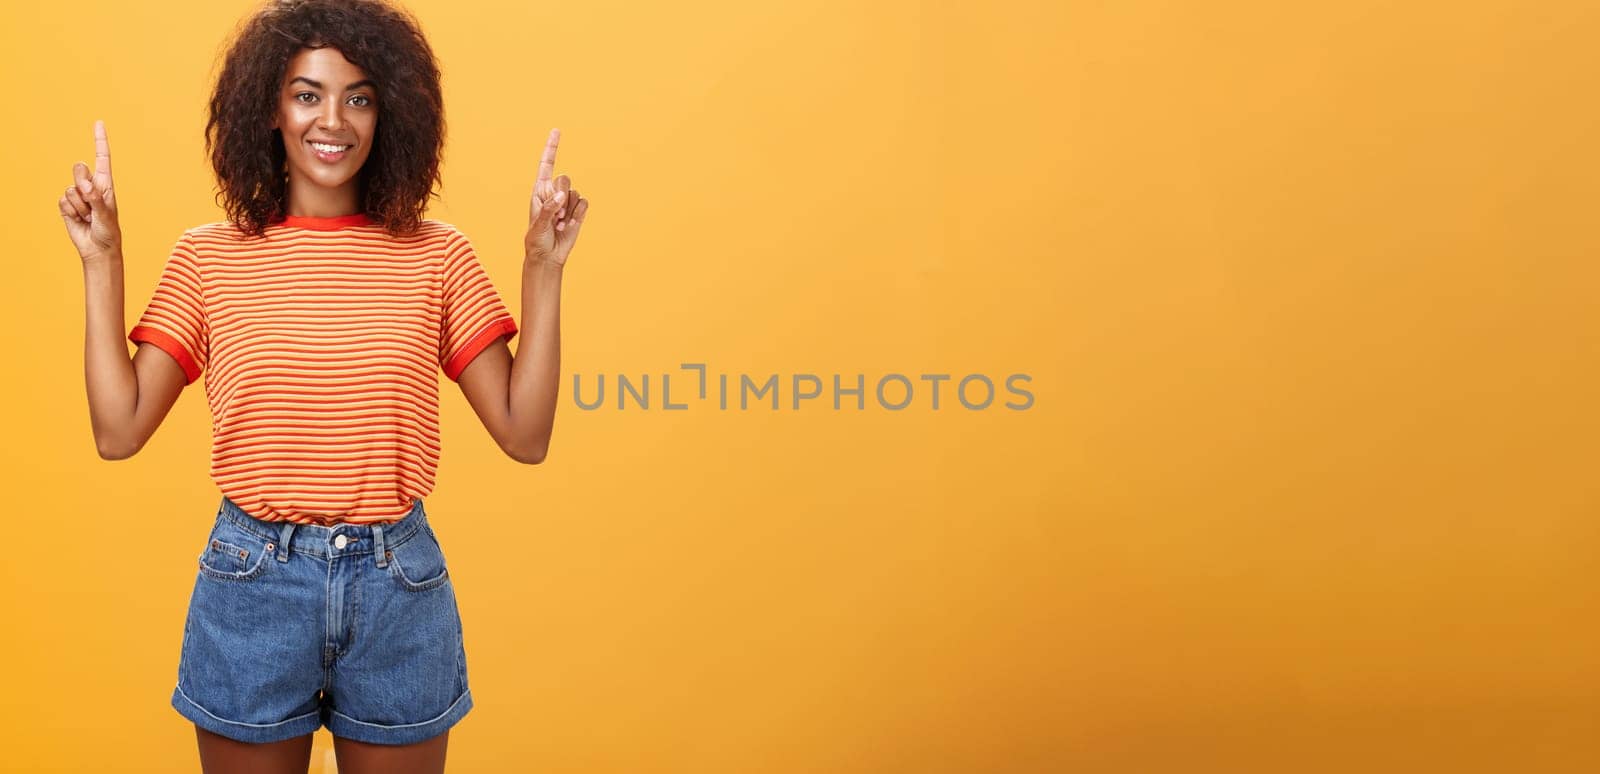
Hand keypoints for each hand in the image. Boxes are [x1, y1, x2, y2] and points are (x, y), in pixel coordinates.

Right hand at [59, 120, 122, 261]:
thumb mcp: (106, 215)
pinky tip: (79, 219)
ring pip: (70, 189)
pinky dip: (70, 212)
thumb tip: (85, 185)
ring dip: (79, 206)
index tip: (99, 122)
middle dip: (82, 183)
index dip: (99, 140)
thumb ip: (96, 199)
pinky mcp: (66, 204)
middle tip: (91, 201)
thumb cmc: (108, 231)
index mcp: (105, 184)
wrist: (97, 248)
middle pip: (79, 169)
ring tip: (88, 217)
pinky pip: (62, 201)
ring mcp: (78, 195)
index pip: (102, 157)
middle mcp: (91, 186)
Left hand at [524, 128, 588, 264]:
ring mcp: (567, 202)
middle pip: (564, 179)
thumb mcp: (538, 225)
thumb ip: (548, 208)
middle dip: (561, 197)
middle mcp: (554, 192)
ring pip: (575, 192)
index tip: (556, 131)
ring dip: (569, 210)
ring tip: (559, 224)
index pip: (546, 164)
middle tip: (554, 216)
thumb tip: (561, 195)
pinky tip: (569, 225)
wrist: (548, 256)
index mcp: (539, 190)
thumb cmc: (536, 240)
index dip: (552, 148)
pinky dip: (578, 214)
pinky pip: (584, 203)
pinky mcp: (578, 211)